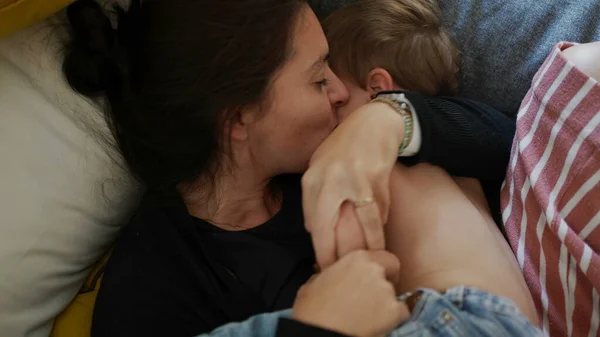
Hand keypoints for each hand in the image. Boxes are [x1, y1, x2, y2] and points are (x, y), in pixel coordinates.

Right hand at [292, 250, 408, 336]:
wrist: (319, 331)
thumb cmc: (312, 311)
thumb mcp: (314, 283)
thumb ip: (331, 274)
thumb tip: (332, 277)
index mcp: (355, 258)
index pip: (382, 257)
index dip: (379, 268)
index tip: (373, 278)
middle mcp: (374, 270)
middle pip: (391, 272)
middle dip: (385, 283)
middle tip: (372, 298)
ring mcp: (385, 290)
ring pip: (395, 294)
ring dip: (386, 303)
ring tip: (369, 316)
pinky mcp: (393, 311)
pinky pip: (402, 313)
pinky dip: (394, 319)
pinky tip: (377, 324)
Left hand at [302, 102, 404, 267]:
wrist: (374, 124)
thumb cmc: (345, 147)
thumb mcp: (321, 166)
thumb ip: (315, 195)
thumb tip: (314, 229)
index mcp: (312, 177)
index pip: (312, 221)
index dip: (319, 246)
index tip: (324, 263)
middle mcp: (328, 180)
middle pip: (326, 227)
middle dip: (332, 254)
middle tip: (338, 271)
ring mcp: (353, 180)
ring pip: (360, 225)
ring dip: (366, 245)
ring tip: (368, 260)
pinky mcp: (375, 181)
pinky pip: (378, 212)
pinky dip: (379, 226)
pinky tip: (380, 236)